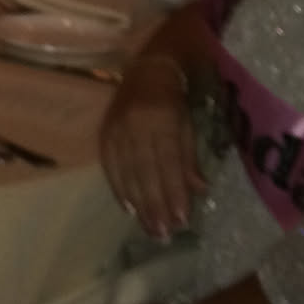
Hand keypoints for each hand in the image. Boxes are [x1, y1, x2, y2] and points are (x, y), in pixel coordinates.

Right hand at [100, 52, 206, 239]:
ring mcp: (116, 128)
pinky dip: (118, 189)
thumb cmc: (174, 99)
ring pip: (127, 171)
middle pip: (145, 170)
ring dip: (138, 204)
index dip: (174, 190)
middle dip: (155, 204)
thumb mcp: (188, 123)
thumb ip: (190, 157)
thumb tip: (200, 190)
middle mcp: (136, 124)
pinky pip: (109, 165)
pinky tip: (128, 209)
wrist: (146, 69)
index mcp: (161, 118)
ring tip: (149, 229)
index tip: (181, 219)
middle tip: (163, 234)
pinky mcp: (104, 132)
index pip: (168, 161)